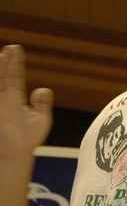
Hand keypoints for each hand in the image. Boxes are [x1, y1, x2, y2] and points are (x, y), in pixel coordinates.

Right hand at [0, 45, 52, 161]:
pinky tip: (1, 82)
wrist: (14, 157)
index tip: (14, 48)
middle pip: (1, 77)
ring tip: (1, 58)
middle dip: (3, 64)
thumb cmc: (26, 140)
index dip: (14, 63)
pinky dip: (0, 84)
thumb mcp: (40, 120)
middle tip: (7, 50)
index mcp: (13, 97)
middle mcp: (3, 99)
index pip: (13, 76)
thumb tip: (43, 89)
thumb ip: (42, 104)